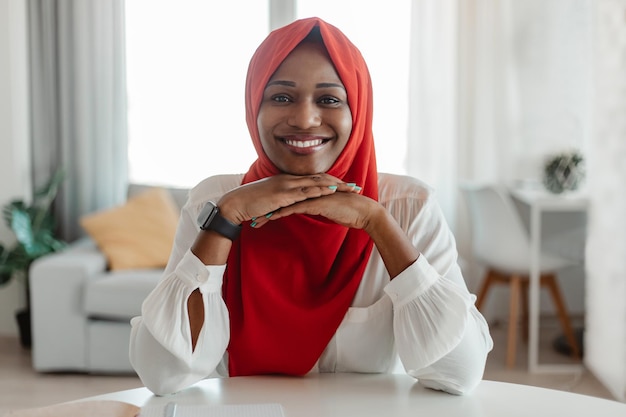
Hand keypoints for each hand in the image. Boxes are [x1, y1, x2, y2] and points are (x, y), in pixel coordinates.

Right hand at [217, 173, 360, 225]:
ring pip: (316, 182)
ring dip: (335, 185)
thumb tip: (292, 206)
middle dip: (339, 182)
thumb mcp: (270, 200)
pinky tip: (331, 192)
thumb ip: (282, 200)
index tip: (345, 186)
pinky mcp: (283, 194)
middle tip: (355, 187)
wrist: (235, 203)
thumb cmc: (250, 203)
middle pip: (319, 178)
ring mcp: (286, 185)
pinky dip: (320, 190)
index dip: (330, 181)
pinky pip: (305, 191)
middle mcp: (289, 179)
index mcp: (287, 180)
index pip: (313, 178)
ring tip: (350, 189)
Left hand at [254, 185, 382, 230]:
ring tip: (256, 221)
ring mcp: (312, 195)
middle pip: (282, 198)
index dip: (274, 204)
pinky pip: (294, 208)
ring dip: (270, 212)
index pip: (288, 197)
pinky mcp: (315, 203)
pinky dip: (281, 213)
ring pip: (285, 203)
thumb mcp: (329, 210)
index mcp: (312, 191)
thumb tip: (311, 210)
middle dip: (266, 207)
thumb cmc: (349, 212)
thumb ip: (319, 207)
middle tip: (252, 215)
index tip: (261, 212)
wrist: (364, 211)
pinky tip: (271, 218)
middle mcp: (310, 190)